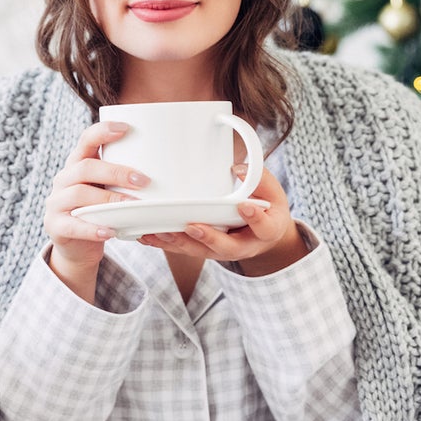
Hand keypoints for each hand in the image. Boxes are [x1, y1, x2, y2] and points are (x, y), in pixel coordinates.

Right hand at [42, 121, 148, 301]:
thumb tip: (169, 166)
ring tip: (133, 205)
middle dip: (116, 172)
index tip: (126, 128)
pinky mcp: (56, 226)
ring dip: (109, 199)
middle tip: (144, 180)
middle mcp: (63, 179)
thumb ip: (125, 177)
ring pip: (80, 194)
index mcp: (77, 164)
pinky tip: (111, 231)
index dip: (103, 131)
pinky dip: (93, 228)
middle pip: (86, 167)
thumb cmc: (101, 211)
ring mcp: (56, 203)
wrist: (77, 245)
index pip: (85, 140)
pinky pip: (73, 225)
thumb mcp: (109, 189)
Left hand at [139, 164, 306, 276]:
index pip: (263, 226)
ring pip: (200, 252)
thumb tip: (237, 168)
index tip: (245, 206)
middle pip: (226, 247)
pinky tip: (147, 236)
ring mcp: (222, 251)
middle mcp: (243, 246)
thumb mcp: (273, 193)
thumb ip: (259, 179)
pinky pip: (184, 250)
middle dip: (208, 238)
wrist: (262, 235)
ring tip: (160, 233)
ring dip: (179, 243)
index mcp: (265, 231)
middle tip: (193, 227)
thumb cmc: (267, 209)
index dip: (255, 218)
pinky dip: (165, 244)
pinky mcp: (205, 250)